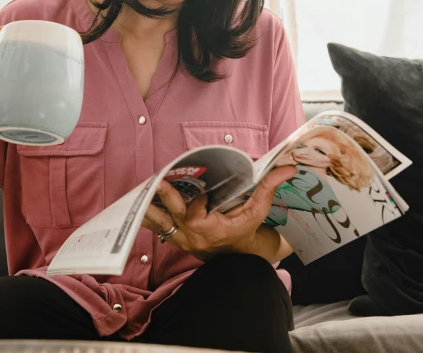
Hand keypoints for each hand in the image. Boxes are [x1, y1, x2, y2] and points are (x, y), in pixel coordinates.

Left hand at [142, 165, 296, 261]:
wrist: (235, 255)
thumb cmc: (247, 229)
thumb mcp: (258, 211)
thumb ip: (268, 188)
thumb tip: (287, 167)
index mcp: (212, 230)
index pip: (198, 216)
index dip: (197, 203)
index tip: (201, 190)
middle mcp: (193, 235)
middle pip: (174, 218)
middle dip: (166, 199)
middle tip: (158, 182)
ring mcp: (180, 237)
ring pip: (158, 223)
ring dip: (147, 207)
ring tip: (135, 192)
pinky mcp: (173, 236)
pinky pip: (154, 226)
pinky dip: (145, 213)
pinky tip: (134, 200)